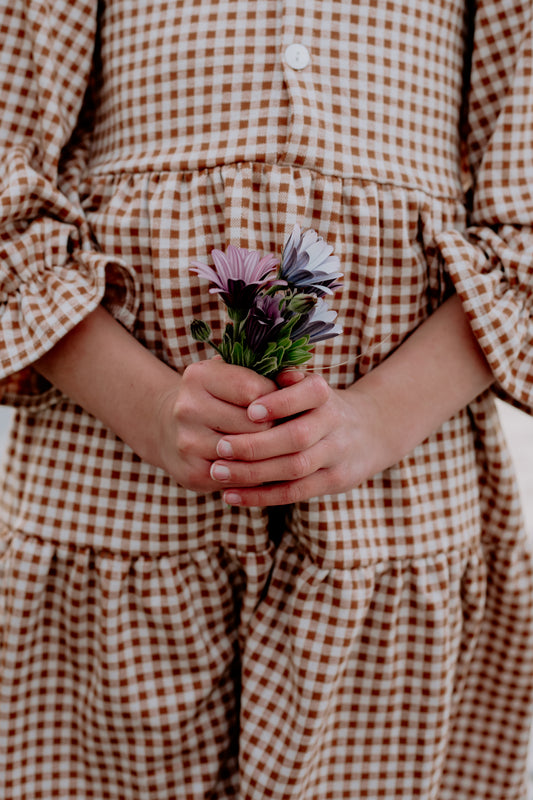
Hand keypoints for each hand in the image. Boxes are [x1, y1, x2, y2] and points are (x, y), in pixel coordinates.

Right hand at [151, 358, 276, 492]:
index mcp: (199, 376)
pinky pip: (241, 478)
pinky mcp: (193, 472)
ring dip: (267, 452)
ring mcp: (187, 442)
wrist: (168, 429)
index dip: (276, 399)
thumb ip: (266, 373)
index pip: (255, 390)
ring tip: (270, 444)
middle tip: (280, 427)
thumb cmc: (215, 398)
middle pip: (256, 425)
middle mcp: (187, 407)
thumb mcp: (232, 375)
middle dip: (275, 428)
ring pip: (250, 453)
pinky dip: (254, 472)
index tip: (280, 402)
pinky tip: (254, 463)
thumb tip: (300, 377)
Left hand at [208, 370, 394, 505]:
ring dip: (253, 473)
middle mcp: (335, 423)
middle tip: (221, 446)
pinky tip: (232, 495)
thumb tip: (253, 369)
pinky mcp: (334, 481)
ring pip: (295, 468)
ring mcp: (337, 455)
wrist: (369, 433)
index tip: (249, 410)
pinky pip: (295, 492)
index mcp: (325, 395)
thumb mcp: (307, 386)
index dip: (281, 403)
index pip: (309, 394)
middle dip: (256, 444)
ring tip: (218, 472)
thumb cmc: (317, 406)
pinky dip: (261, 496)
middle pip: (297, 437)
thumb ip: (281, 381)